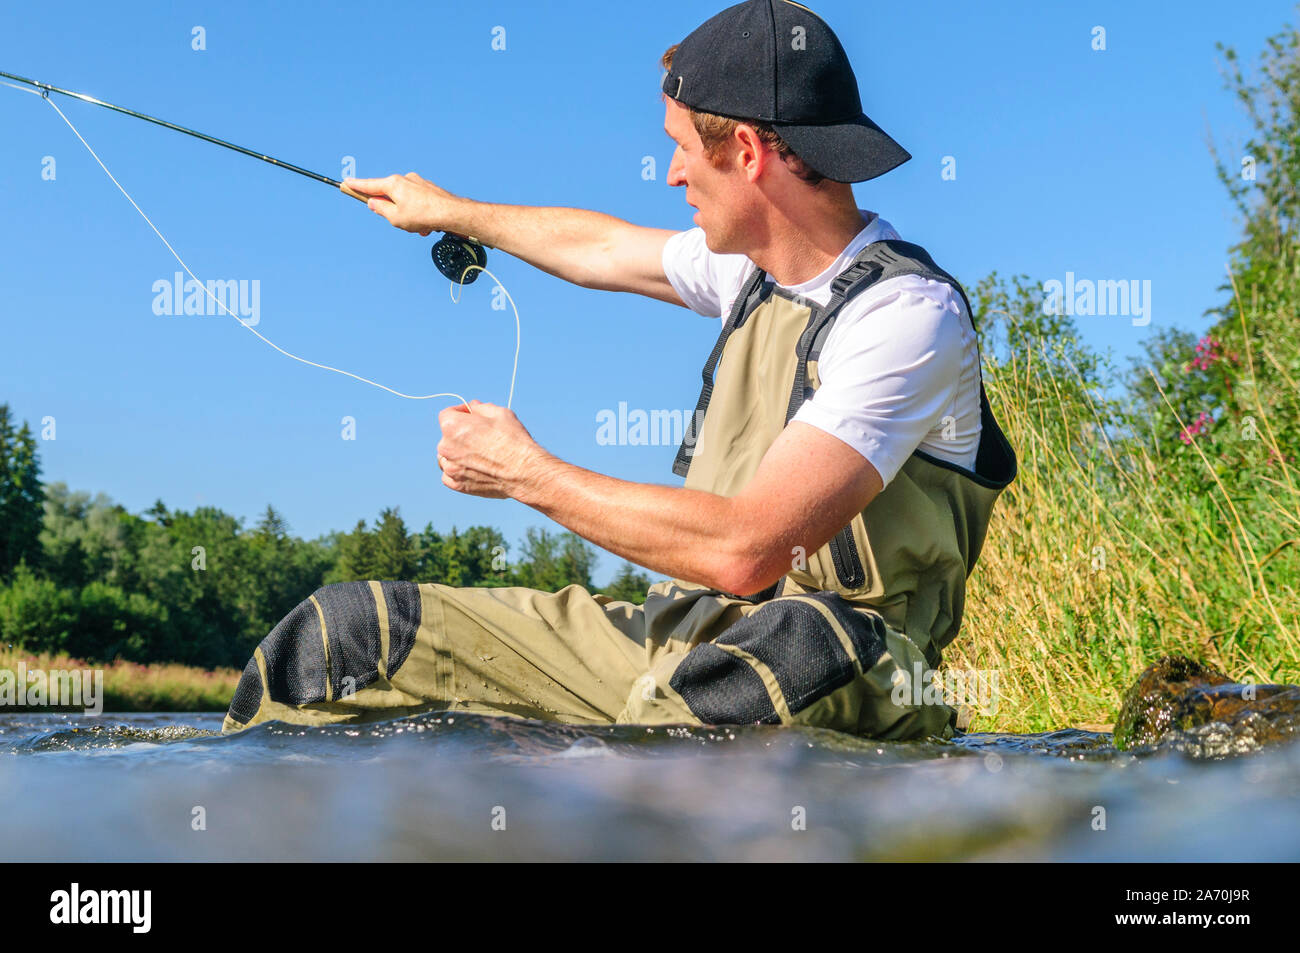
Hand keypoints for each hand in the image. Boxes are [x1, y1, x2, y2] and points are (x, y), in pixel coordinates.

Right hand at [343, 172, 462, 236]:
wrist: (452, 213)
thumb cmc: (423, 215)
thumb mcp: (395, 218)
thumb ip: (381, 209)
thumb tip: (373, 203)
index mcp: (393, 184)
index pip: (369, 185)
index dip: (356, 186)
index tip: (346, 182)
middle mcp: (405, 179)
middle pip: (388, 195)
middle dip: (392, 211)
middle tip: (401, 223)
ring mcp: (418, 183)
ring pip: (404, 202)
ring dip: (408, 217)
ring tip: (418, 227)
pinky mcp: (428, 189)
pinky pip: (417, 203)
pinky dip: (418, 215)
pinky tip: (427, 225)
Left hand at [436, 400, 546, 498]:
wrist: (524, 472)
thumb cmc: (513, 440)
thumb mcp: (499, 413)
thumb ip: (480, 408)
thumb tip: (472, 407)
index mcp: (452, 426)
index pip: (447, 414)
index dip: (461, 412)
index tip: (472, 416)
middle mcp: (446, 447)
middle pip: (447, 436)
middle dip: (461, 434)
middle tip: (482, 437)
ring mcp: (450, 468)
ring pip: (447, 456)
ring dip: (457, 454)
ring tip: (479, 454)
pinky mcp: (457, 484)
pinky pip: (449, 475)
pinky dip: (458, 471)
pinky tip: (475, 468)